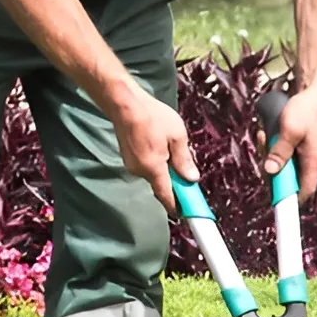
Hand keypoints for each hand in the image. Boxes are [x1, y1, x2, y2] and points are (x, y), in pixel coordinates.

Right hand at [111, 87, 197, 212]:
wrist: (124, 103)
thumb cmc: (152, 116)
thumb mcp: (177, 136)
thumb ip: (184, 160)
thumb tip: (191, 178)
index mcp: (153, 169)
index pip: (166, 196)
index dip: (177, 206)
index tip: (186, 213)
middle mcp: (139, 171)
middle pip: (160, 183)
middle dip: (173, 179)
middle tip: (184, 166)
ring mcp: (131, 164)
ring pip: (152, 173)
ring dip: (163, 167)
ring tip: (168, 144)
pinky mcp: (127, 156)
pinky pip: (145, 164)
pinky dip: (154, 160)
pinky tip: (156, 142)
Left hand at [259, 87, 316, 203]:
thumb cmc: (309, 108)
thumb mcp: (291, 130)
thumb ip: (280, 151)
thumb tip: (270, 171)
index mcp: (313, 161)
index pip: (305, 191)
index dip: (291, 200)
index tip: (274, 200)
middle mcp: (309, 159)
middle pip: (288, 177)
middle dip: (271, 167)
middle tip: (263, 149)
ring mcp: (303, 150)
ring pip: (282, 161)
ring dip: (269, 151)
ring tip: (264, 135)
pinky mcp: (297, 140)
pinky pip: (281, 148)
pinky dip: (272, 142)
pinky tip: (267, 129)